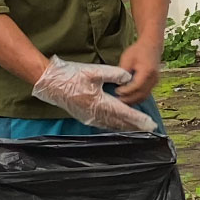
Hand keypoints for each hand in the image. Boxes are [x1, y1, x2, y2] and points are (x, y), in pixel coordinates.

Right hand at [32, 55, 156, 131]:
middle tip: (149, 128)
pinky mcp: (84, 117)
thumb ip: (113, 74)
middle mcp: (95, 113)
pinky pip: (103, 123)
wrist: (51, 83)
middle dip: (134, 125)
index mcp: (99, 102)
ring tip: (138, 127)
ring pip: (111, 124)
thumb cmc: (71, 76)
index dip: (137, 118)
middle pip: (119, 122)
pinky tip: (120, 125)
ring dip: (125, 126)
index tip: (148, 122)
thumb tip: (128, 78)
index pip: (123, 112)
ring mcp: (89, 117)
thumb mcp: (94, 71)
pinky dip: (114, 125)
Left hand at [118, 38, 161, 103]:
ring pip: (144, 96)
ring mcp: (155, 82)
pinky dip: (137, 98)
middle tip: (116, 101)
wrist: (152, 45)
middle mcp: (153, 79)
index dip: (126, 91)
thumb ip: (123, 71)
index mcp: (147, 71)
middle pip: (141, 94)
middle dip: (128, 99)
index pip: (136, 86)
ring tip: (121, 101)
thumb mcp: (127, 58)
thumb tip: (117, 84)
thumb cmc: (138, 50)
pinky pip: (145, 94)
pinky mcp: (153, 83)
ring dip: (133, 100)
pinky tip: (127, 98)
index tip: (116, 91)